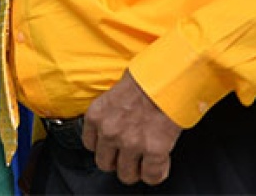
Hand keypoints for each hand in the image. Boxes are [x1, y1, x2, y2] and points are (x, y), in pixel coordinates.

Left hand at [82, 71, 181, 185]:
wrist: (165, 79)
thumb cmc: (143, 81)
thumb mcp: (112, 94)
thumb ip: (108, 114)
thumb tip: (112, 124)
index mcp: (96, 115)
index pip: (89, 145)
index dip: (104, 147)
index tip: (112, 146)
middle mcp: (109, 131)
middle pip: (105, 164)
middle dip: (117, 162)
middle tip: (129, 156)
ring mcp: (130, 143)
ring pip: (126, 175)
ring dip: (136, 170)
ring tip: (144, 162)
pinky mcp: (154, 150)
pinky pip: (151, 176)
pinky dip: (156, 174)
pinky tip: (160, 163)